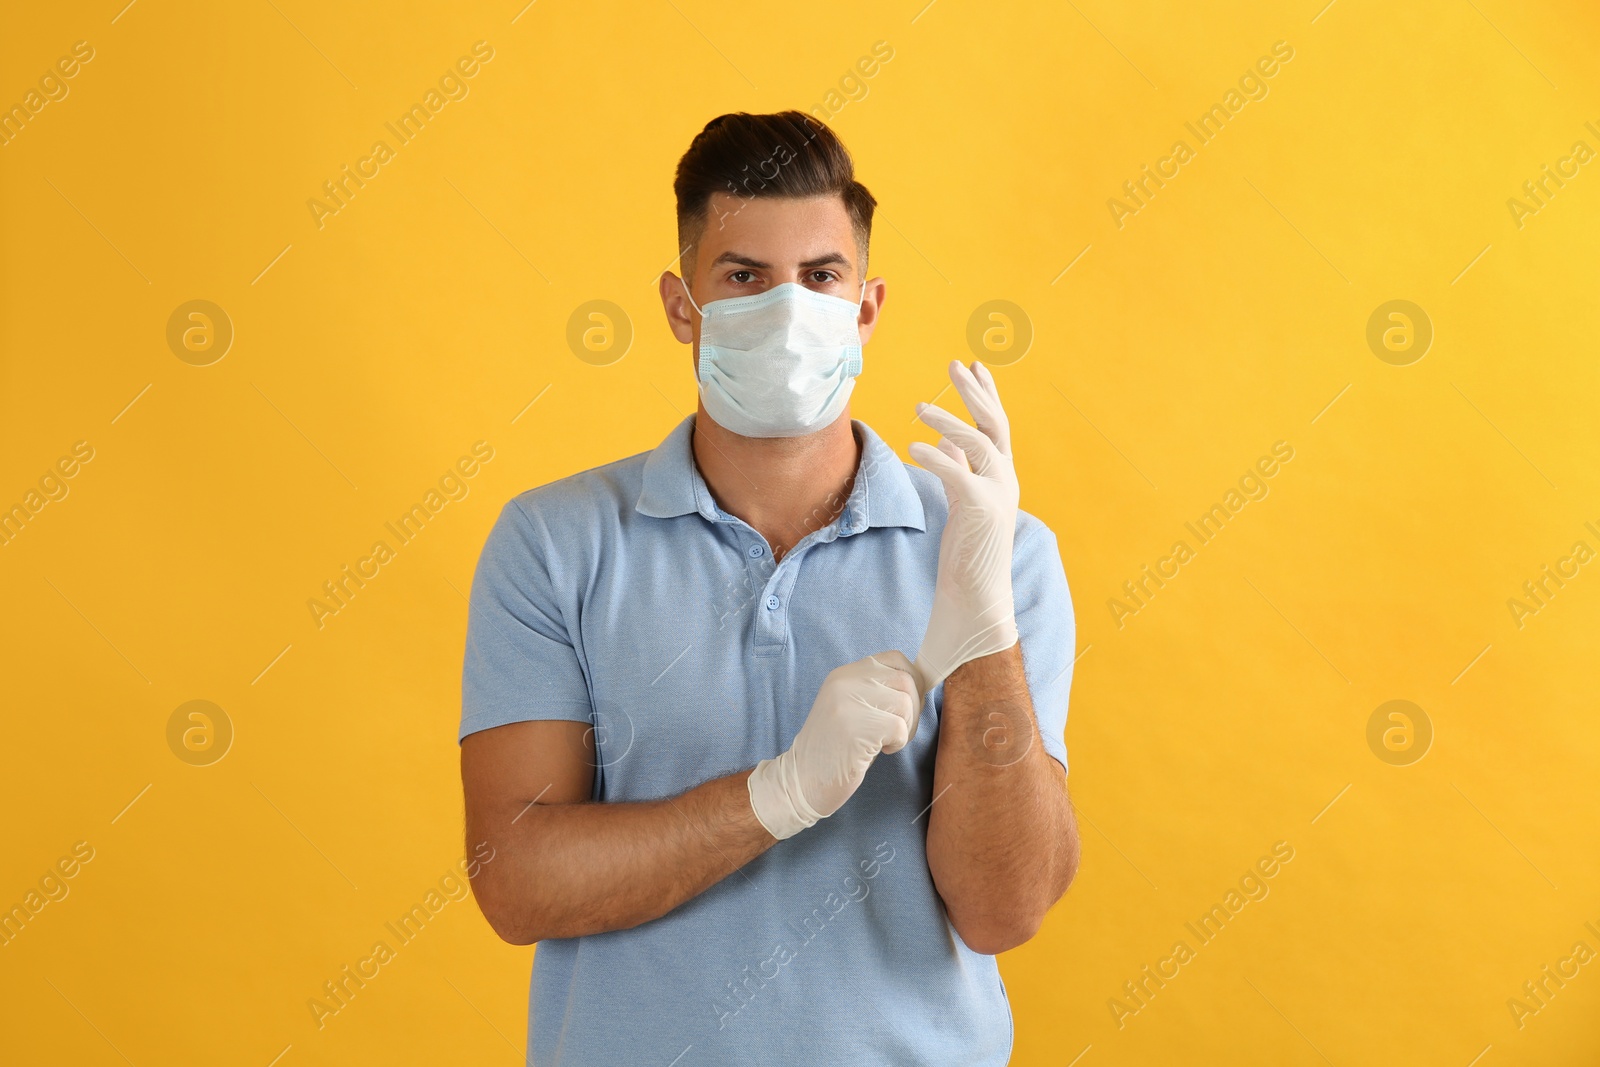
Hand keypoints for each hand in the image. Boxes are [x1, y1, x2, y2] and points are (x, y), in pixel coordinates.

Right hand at [747, 651, 919, 839]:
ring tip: (887, 741)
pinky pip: (899, 726)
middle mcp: (844, 682)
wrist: (801, 779)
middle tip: (898, 730)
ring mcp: (848, 703)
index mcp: (843, 674)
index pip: (894, 658)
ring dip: (906, 727)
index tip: (907, 704)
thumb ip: (876, 690)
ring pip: (905, 702)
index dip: (912, 679)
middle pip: (905, 679)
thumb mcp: (849, 707)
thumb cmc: (835, 748)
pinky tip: (881, 750)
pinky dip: (898, 742)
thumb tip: (920, 684)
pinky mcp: (856, 728)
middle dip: (913, 708)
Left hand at [906, 360, 1020, 721]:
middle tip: (957, 362)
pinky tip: (912, 449)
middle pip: (996, 424)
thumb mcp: (961, 507)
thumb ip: (957, 473)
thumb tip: (943, 444)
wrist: (979, 605)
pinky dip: (936, 456)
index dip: (986, 395)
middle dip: (977, 391)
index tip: (974, 366)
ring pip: (979, 441)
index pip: (996, 427)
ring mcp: (997, 495)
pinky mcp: (981, 512)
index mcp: (1001, 480)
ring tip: (919, 406)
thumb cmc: (966, 562)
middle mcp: (1005, 482)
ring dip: (950, 418)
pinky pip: (958, 472)